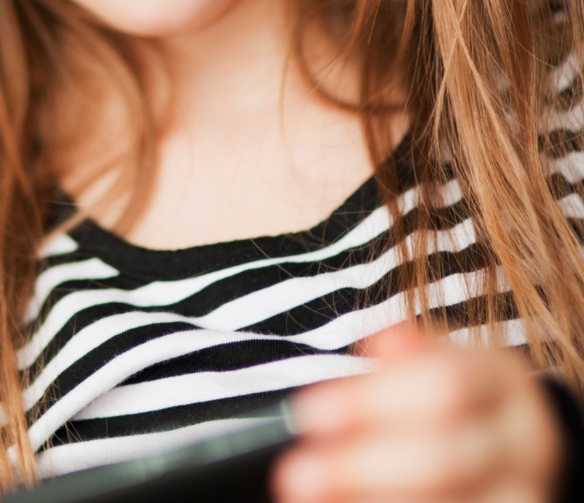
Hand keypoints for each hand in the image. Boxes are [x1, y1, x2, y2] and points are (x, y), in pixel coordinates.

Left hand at [271, 326, 568, 502]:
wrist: (503, 444)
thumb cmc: (449, 396)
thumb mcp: (429, 361)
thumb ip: (401, 357)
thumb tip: (383, 338)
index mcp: (504, 381)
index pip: (444, 386)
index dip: (369, 402)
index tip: (307, 413)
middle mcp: (527, 442)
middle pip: (444, 459)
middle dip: (360, 466)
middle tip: (297, 472)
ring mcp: (525, 493)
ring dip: (369, 500)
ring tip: (311, 492)